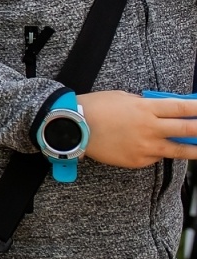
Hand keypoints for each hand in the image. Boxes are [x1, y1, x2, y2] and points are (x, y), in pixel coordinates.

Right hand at [78, 90, 196, 168]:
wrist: (73, 127)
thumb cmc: (95, 107)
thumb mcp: (123, 97)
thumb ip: (145, 105)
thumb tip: (162, 111)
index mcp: (146, 108)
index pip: (181, 107)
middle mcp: (149, 128)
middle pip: (186, 129)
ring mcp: (144, 147)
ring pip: (178, 150)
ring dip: (195, 149)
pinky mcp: (136, 161)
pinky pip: (154, 157)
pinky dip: (157, 152)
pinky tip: (149, 146)